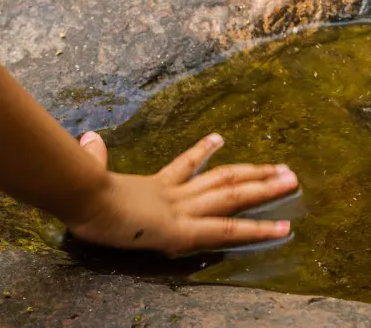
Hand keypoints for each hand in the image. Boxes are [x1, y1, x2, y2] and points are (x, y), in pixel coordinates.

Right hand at [66, 132, 297, 254]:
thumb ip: (92, 156)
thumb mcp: (87, 172)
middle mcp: (175, 194)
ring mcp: (183, 210)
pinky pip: (228, 230)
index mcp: (154, 185)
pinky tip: (282, 228)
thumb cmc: (78, 188)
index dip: (203, 152)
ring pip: (233, 196)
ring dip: (265, 188)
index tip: (219, 139)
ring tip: (292, 180)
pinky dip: (256, 230)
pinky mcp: (183, 231)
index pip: (184, 166)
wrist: (81, 194)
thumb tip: (86, 138)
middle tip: (283, 167)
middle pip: (223, 178)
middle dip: (254, 173)